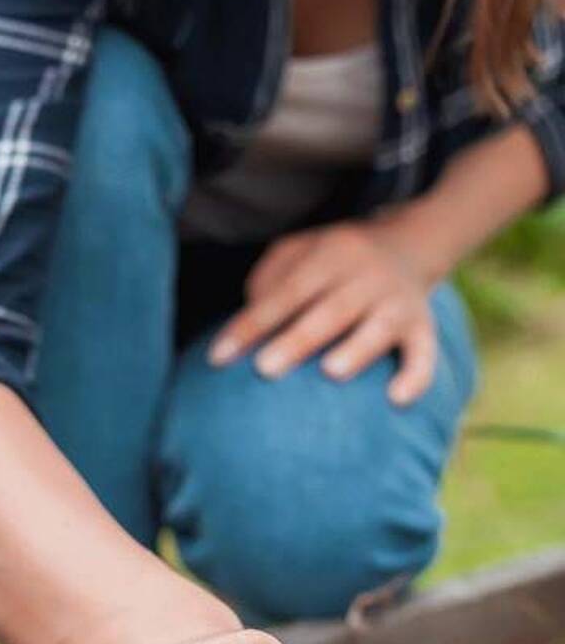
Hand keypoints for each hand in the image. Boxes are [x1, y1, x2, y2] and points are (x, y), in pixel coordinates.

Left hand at [208, 218, 439, 405]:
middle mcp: (367, 276)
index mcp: (330, 256)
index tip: (218, 358)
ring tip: (330, 373)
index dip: (252, 325)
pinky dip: (416, 375)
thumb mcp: (297, 252)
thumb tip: (246, 328)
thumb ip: (268, 281)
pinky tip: (397, 399)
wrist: (409, 243)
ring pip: (380, 326)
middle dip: (298, 340)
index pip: (286, 293)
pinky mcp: (423, 326)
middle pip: (331, 310)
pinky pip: (426, 352)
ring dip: (356, 350)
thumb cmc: (330, 261)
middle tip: (264, 369)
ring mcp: (398, 301)